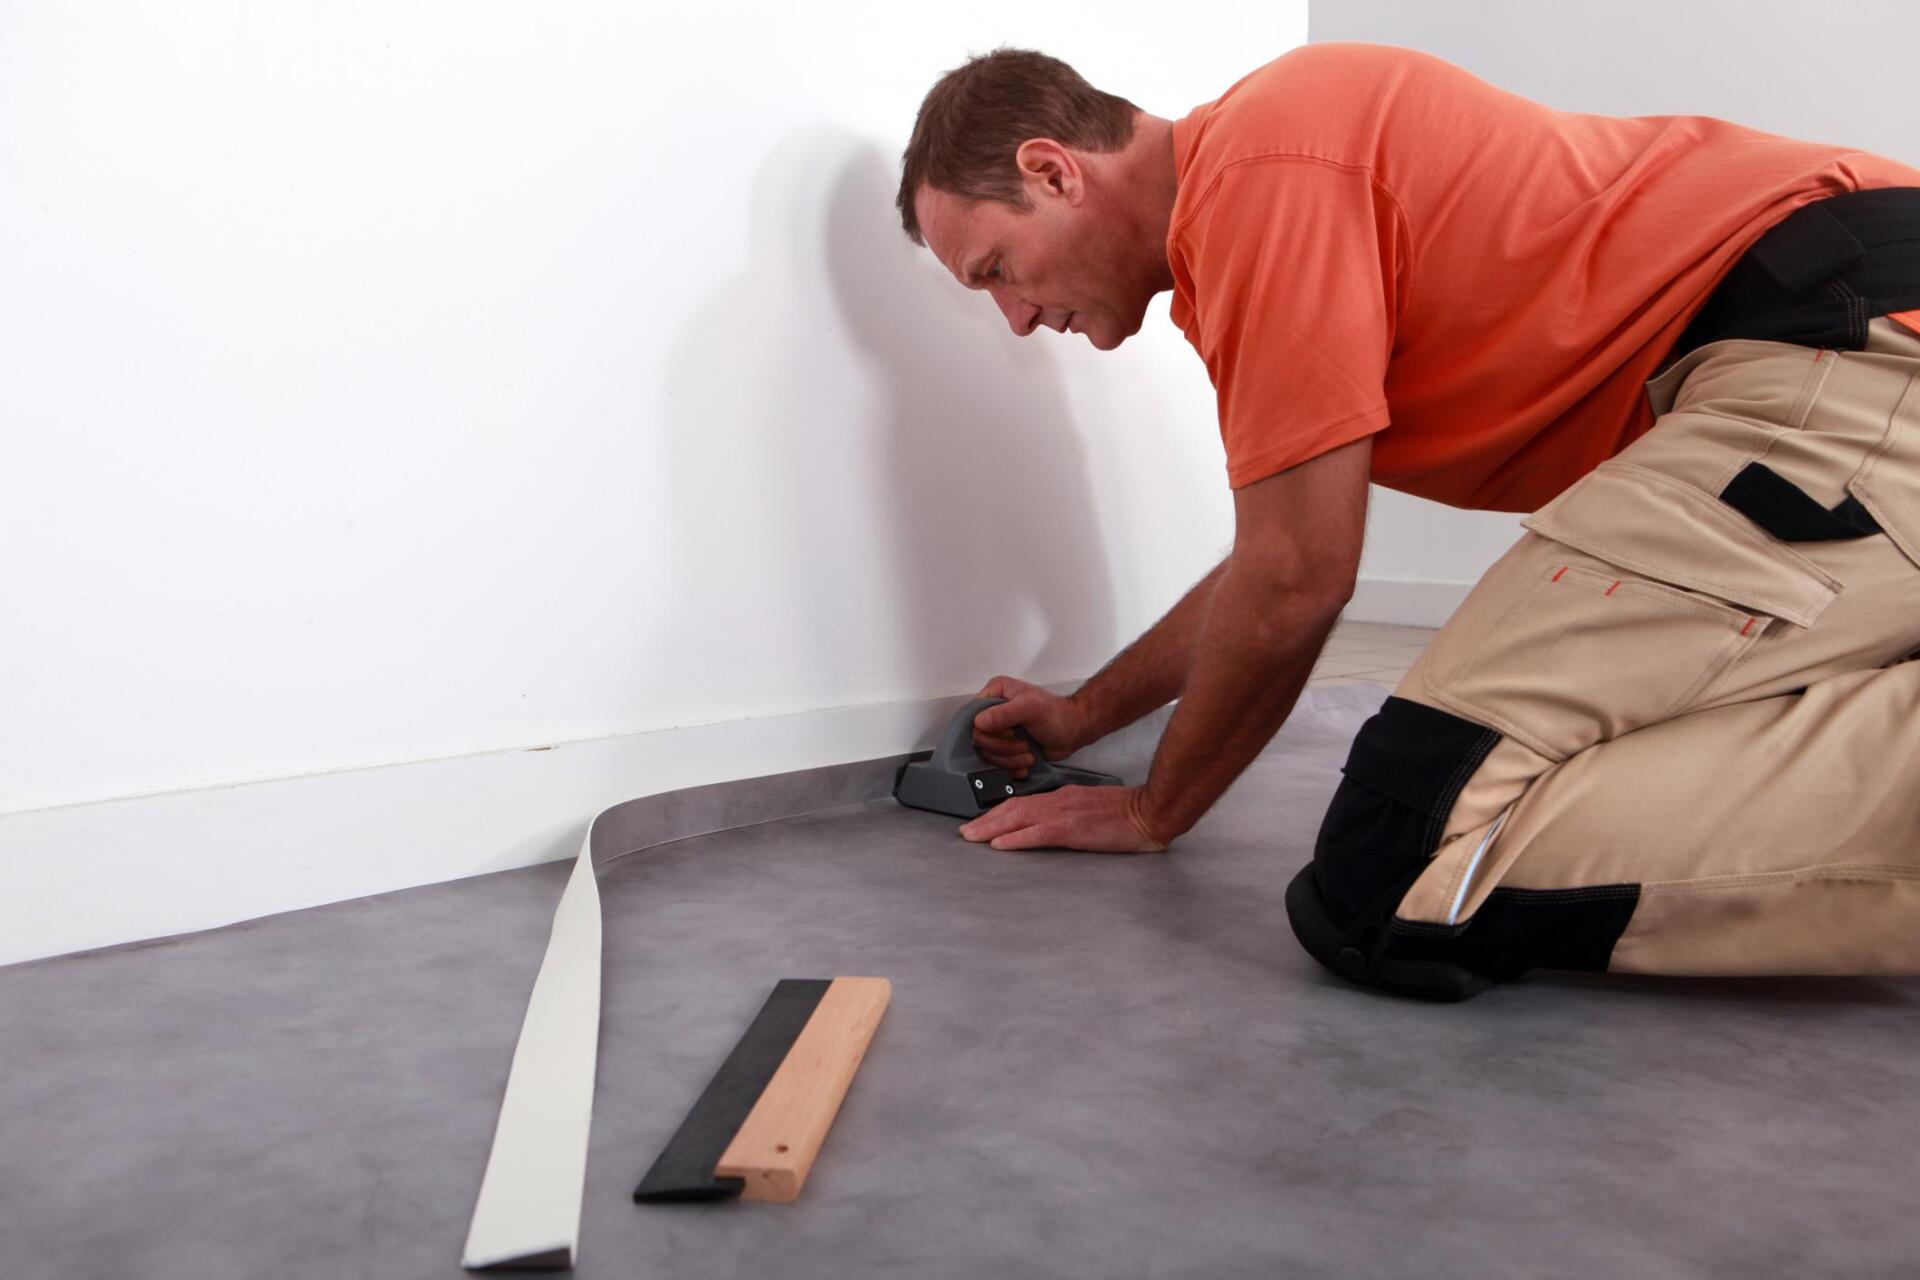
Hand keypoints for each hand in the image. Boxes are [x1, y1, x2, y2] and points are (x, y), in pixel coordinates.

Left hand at [957, 785, 1172, 852]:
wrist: (1150, 810)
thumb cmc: (1126, 812)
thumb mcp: (1091, 806)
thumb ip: (1069, 812)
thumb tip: (1050, 823)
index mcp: (1063, 797)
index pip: (1023, 803)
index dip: (998, 813)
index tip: (981, 822)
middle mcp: (1059, 801)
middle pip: (1013, 808)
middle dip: (986, 820)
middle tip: (965, 832)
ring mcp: (1065, 814)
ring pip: (1019, 818)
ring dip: (991, 829)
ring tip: (971, 838)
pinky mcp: (1073, 829)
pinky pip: (1038, 834)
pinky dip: (1016, 839)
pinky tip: (1000, 845)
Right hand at [970, 675, 1095, 780]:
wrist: (1072, 732)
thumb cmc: (1057, 715)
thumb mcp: (1031, 708)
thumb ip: (1004, 713)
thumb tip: (979, 721)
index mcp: (995, 693)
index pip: (973, 716)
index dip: (991, 730)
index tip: (1011, 731)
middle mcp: (993, 711)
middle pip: (979, 739)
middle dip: (1004, 747)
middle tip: (1023, 743)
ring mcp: (998, 731)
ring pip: (987, 754)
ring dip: (1010, 759)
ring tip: (1028, 752)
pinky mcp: (1004, 748)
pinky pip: (996, 764)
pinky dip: (1012, 767)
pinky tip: (1026, 761)